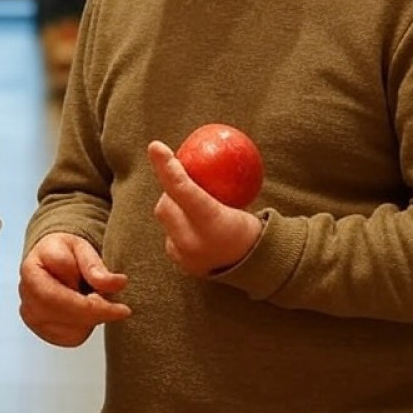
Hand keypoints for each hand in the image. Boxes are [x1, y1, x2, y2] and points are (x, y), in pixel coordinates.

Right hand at [18, 232, 130, 347]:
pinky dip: (85, 327)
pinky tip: (84, 310)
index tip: (123, 309)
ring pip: (71, 331)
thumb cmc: (62, 252)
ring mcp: (31, 316)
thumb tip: (118, 283)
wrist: (51, 261)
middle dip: (96, 314)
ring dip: (91, 319)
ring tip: (92, 298)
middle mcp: (26, 297)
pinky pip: (71, 338)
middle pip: (66, 317)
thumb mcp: (80, 248)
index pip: (62, 297)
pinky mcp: (41, 330)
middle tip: (114, 306)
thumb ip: (95, 266)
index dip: (95, 306)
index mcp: (31, 272)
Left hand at [149, 140, 263, 275]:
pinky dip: (178, 222)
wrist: (256, 266)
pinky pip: (170, 232)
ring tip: (192, 202)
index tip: (156, 146)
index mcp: (212, 222)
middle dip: (170, 188)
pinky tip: (191, 220)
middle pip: (166, 203)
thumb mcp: (242, 199)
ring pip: (165, 217)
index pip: (182, 189)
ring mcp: (184, 254)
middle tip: (183, 178)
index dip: (166, 166)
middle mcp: (194, 241)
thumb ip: (221, 179)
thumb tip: (205, 146)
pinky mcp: (179, 260)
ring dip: (174, 205)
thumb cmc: (250, 223)